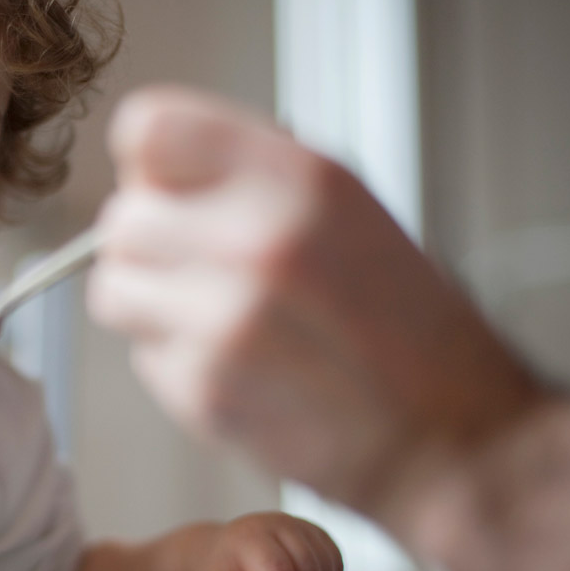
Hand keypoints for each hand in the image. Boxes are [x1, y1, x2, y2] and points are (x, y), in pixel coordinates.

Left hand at [86, 84, 539, 512]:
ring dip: (150, 307)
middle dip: (150, 248)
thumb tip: (157, 172)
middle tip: (198, 272)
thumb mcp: (352, 210)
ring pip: (114, 288)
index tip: (168, 192)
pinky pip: (142, 357)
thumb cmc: (410, 332)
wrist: (455, 440)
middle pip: (120, 218)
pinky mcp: (205, 388)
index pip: (148, 130)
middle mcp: (257, 238)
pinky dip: (174, 364)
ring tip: (216, 322)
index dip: (150, 166)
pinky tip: (238, 370)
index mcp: (301, 178)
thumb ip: (253, 177)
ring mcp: (224, 318)